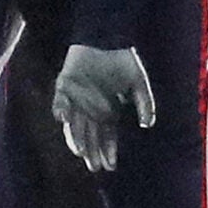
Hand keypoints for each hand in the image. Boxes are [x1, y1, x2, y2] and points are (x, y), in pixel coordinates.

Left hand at [52, 43, 156, 173]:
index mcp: (107, 111)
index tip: (110, 166)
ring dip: (76, 136)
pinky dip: (60, 108)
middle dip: (92, 151)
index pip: (107, 136)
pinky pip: (60, 99)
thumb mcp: (139, 85)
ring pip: (74, 123)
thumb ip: (144, 104)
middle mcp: (90, 108)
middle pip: (90, 135)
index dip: (108, 151)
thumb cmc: (123, 62)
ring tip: (80, 152)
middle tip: (94, 167)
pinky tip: (64, 120)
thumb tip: (147, 124)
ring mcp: (76, 97)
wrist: (108, 40)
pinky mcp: (64, 83)